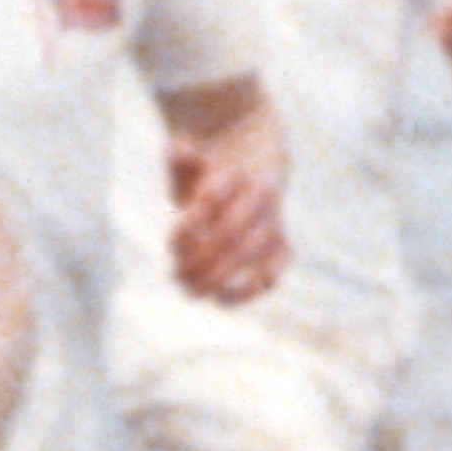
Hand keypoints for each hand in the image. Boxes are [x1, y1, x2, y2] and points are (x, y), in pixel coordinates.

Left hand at [165, 140, 286, 304]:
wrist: (252, 164)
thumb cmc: (207, 172)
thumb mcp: (190, 160)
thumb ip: (181, 159)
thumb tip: (177, 150)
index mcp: (234, 173)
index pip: (212, 200)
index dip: (191, 224)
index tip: (170, 243)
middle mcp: (258, 197)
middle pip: (230, 231)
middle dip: (200, 257)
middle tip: (174, 276)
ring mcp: (272, 222)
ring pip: (251, 252)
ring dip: (220, 275)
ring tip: (191, 292)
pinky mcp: (281, 246)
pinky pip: (275, 269)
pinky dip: (252, 289)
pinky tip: (221, 300)